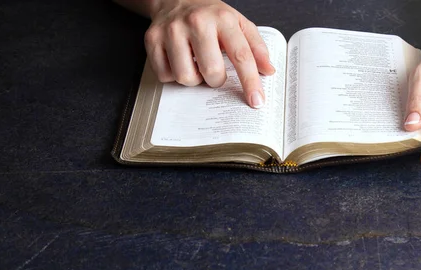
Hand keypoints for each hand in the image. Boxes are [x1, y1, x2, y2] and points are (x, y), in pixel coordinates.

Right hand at [144, 0, 274, 107]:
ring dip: (194, 78)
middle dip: (215, 80)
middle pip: (211, 72)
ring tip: (195, 63)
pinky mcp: (152, 39)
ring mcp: (171, 30)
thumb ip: (256, 48)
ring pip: (186, 78)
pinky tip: (178, 60)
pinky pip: (165, 76)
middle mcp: (196, 22)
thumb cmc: (211, 17)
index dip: (251, 82)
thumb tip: (269, 71)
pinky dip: (173, 75)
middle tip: (213, 70)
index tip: (256, 102)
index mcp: (223, 19)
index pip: (241, 56)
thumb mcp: (238, 24)